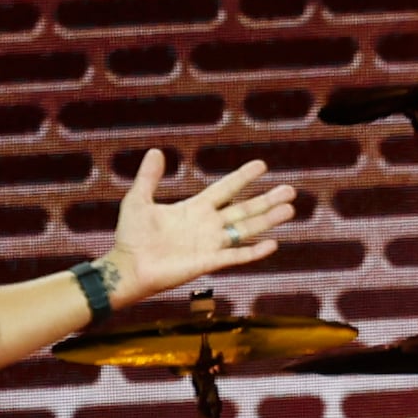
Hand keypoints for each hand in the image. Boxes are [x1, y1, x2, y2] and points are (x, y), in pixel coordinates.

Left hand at [98, 152, 295, 308]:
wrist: (128, 267)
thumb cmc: (131, 237)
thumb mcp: (138, 200)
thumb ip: (149, 177)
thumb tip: (156, 151)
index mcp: (194, 209)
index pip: (225, 189)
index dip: (243, 178)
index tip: (262, 165)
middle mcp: (207, 226)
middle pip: (244, 209)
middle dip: (267, 200)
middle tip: (290, 190)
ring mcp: (210, 244)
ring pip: (246, 229)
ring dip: (268, 220)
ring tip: (289, 210)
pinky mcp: (208, 262)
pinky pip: (236, 256)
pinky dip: (254, 251)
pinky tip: (273, 244)